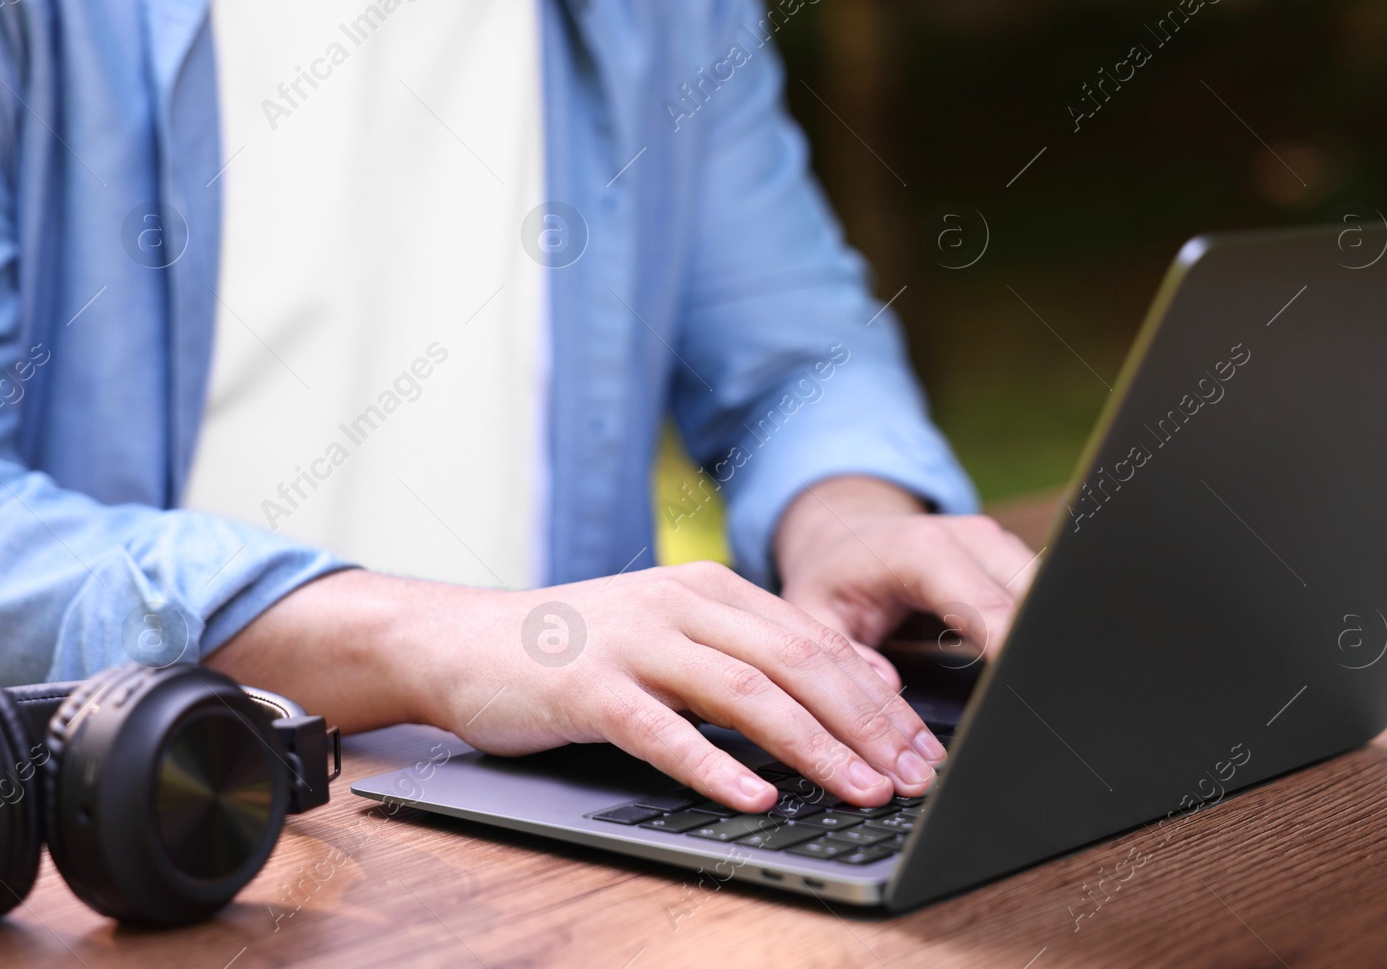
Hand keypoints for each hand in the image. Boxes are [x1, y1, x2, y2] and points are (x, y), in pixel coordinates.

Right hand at [209, 565, 947, 811]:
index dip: (877, 697)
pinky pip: (664, 730)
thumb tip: (862, 688)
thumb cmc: (580, 648)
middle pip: (797, 662)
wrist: (464, 641)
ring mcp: (635, 642)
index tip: (922, 748)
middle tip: (913, 775)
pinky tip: (754, 798)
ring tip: (860, 789)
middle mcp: (682, 604)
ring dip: (812, 746)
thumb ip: (760, 652)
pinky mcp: (589, 686)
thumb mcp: (677, 634)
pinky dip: (715, 765)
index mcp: (712, 589)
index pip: (817, 641)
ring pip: (746, 692)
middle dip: (865, 723)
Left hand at [772, 477, 1038, 688]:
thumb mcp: (815, 614)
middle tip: (1031, 708)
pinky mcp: (1012, 558)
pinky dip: (1040, 632)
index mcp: (923, 550)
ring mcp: (997, 545)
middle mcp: (970, 538)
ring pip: (1048, 597)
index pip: (989, 607)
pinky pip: (1043, 596)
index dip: (1013, 652)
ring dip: (1042, 642)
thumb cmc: (835, 576)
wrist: (848, 534)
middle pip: (1032, 601)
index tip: (1022, 694)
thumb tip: (890, 687)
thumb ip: (845, 653)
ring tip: (1030, 693)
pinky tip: (1027, 669)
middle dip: (1037, 652)